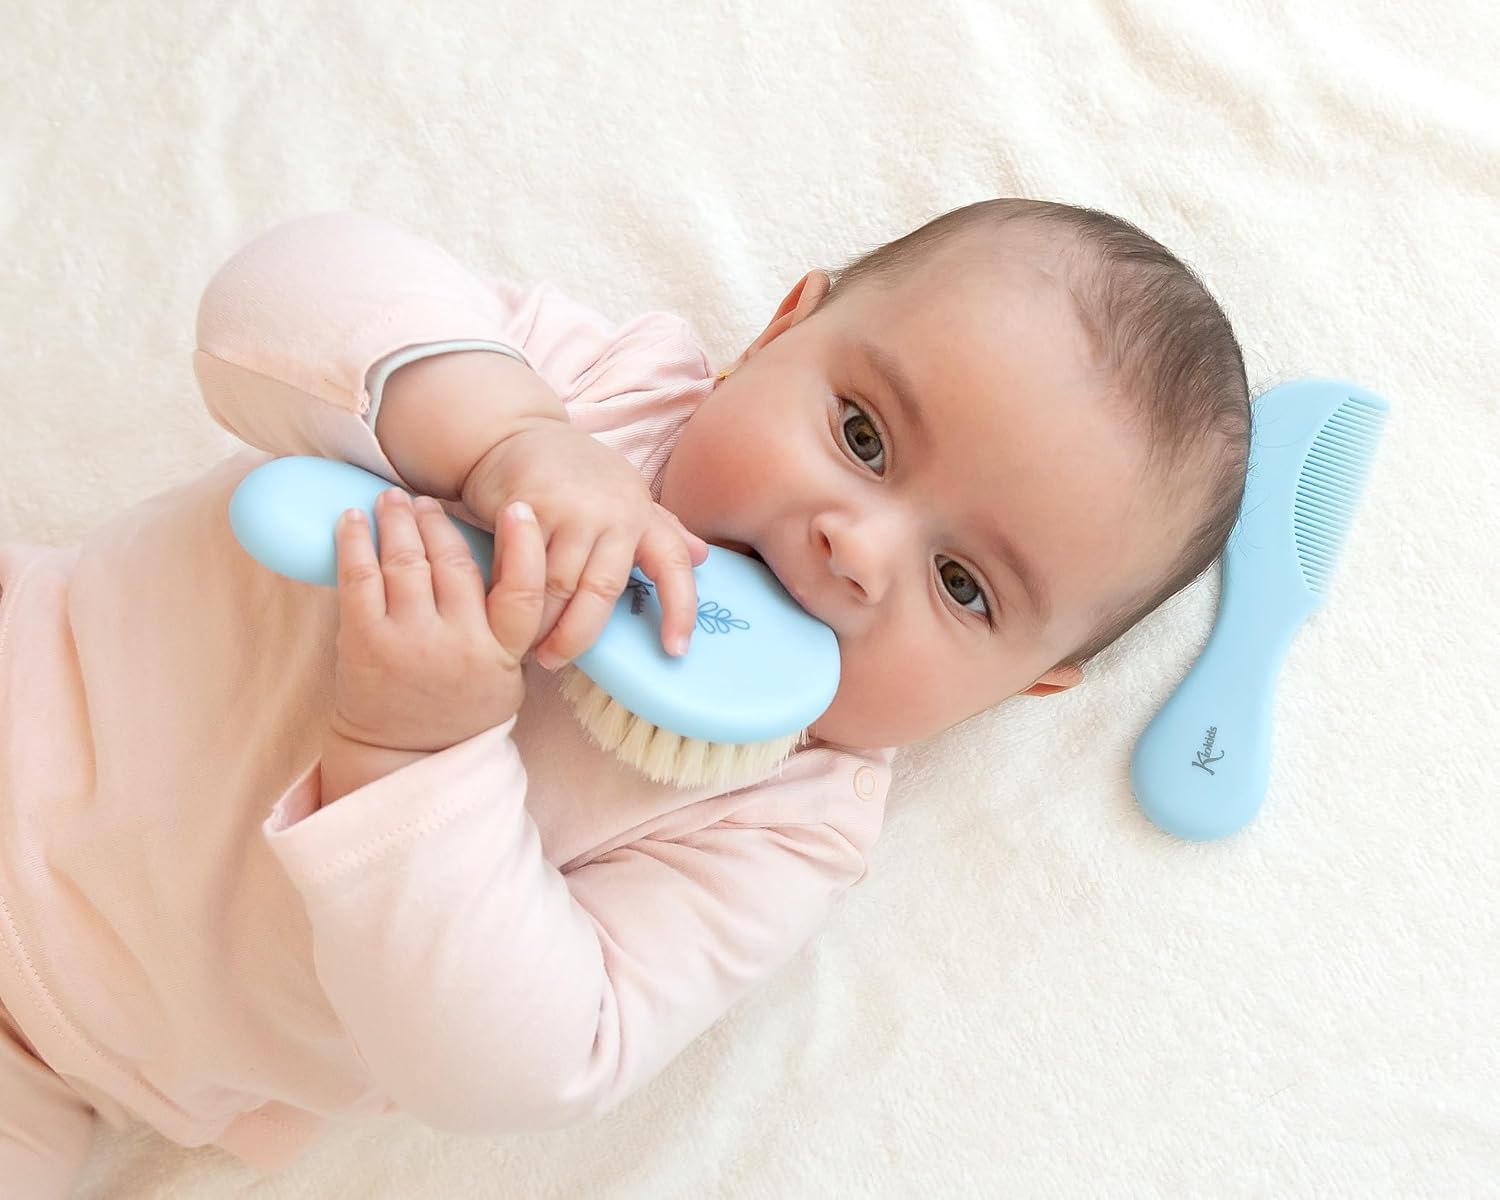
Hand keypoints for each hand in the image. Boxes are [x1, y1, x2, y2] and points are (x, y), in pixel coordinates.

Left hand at [328, 487, 544, 753]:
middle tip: (427, 502)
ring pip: (407, 562)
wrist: (402, 759)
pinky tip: (353, 519)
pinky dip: (355, 542)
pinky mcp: (364, 642)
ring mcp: (410, 642)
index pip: (524, 590)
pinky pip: (359, 578)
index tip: (519, 508)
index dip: (523, 545)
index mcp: (500, 652)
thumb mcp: (504, 676)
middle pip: (453, 563)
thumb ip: (508, 627)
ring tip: (393, 501)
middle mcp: (458, 644)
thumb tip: (510, 561)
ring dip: (398, 522)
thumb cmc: (459, 711)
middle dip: (438, 522)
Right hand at [459, 421, 708, 668]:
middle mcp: (612, 512)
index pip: (673, 566)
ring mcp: (569, 509)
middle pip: (601, 592)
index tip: (676, 650)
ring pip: (557, 587)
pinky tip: (502, 614)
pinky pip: (520, 570)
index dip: (680, 610)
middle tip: (556, 660)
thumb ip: (662, 530)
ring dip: (539, 624)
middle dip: (577, 635)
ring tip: (527, 645)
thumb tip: (704, 556)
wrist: (513, 433)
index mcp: (642, 514)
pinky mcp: (525, 509)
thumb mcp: (625, 494)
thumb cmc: (575, 474)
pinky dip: (511, 599)